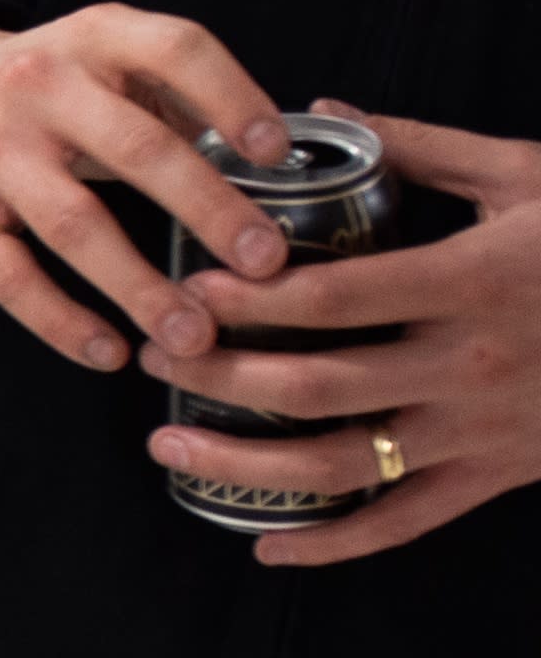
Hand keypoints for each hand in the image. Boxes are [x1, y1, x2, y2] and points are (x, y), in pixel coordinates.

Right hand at [0, 6, 291, 372]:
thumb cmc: (48, 85)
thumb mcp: (107, 58)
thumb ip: (178, 96)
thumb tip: (273, 166)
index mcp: (96, 37)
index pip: (176, 50)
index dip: (233, 97)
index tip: (276, 153)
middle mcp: (40, 86)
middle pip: (135, 148)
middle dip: (208, 209)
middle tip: (264, 263)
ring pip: (73, 224)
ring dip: (139, 285)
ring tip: (194, 336)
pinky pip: (9, 275)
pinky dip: (59, 320)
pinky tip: (109, 351)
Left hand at [142, 106, 540, 563]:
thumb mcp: (526, 175)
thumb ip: (421, 148)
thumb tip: (324, 109)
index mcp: (473, 281)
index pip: (332, 299)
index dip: (245, 300)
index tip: (184, 289)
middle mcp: (471, 363)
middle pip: (316, 386)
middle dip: (218, 375)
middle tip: (154, 354)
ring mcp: (484, 430)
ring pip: (342, 467)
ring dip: (243, 464)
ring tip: (169, 442)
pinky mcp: (501, 476)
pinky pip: (404, 524)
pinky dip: (331, 547)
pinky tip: (264, 548)